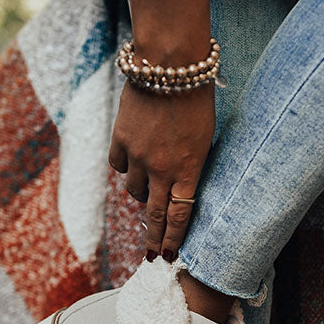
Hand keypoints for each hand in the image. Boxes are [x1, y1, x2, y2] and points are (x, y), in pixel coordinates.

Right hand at [108, 80, 214, 261]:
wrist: (170, 66)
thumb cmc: (196, 100)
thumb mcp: (204, 140)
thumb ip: (191, 168)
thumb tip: (179, 191)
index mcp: (188, 170)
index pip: (179, 217)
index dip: (173, 239)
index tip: (167, 256)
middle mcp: (161, 170)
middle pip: (154, 215)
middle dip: (152, 239)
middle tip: (150, 257)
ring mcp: (138, 157)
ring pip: (134, 191)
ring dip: (141, 194)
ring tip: (148, 187)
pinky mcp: (121, 141)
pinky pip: (119, 166)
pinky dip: (125, 167)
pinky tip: (133, 160)